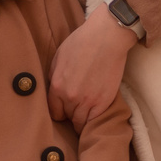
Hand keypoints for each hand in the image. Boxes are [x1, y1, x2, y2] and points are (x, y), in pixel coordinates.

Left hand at [49, 7, 136, 130]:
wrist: (106, 38)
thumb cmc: (82, 42)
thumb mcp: (59, 57)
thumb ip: (54, 76)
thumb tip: (53, 88)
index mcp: (57, 87)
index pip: (54, 112)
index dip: (59, 111)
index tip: (64, 110)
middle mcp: (70, 97)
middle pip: (68, 117)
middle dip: (71, 114)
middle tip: (76, 109)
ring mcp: (88, 101)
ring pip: (80, 123)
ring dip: (82, 119)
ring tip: (85, 114)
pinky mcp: (104, 102)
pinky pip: (95, 121)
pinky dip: (93, 121)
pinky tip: (94, 115)